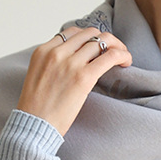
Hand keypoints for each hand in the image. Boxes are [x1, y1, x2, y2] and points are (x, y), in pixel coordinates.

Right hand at [17, 27, 131, 135]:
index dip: (88, 39)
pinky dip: (122, 55)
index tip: (97, 49)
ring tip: (123, 58)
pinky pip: (110, 56)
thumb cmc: (37, 109)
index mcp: (43, 51)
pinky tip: (126, 62)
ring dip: (117, 47)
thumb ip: (53, 64)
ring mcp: (70, 63)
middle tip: (113, 52)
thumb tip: (75, 62)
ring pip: (102, 41)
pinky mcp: (84, 77)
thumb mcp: (38, 76)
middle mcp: (56, 52)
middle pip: (90, 34)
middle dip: (105, 40)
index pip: (72, 33)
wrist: (33, 126)